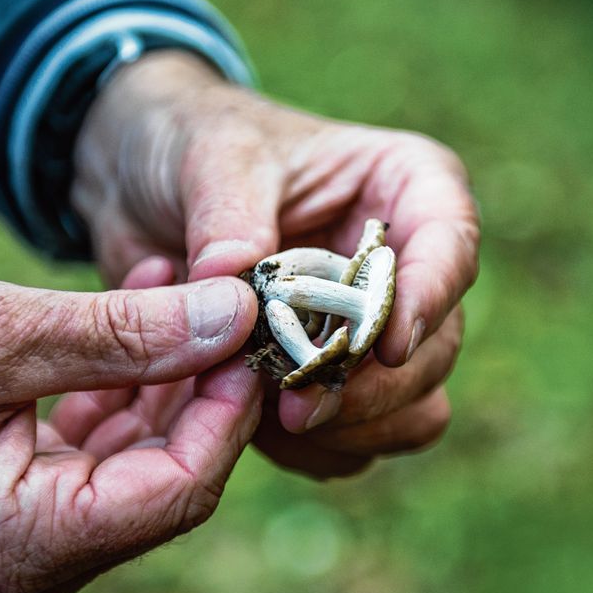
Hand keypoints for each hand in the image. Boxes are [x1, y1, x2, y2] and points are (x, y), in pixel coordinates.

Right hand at [0, 267, 258, 592]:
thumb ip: (121, 335)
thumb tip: (235, 319)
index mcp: (22, 544)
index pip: (179, 491)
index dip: (229, 409)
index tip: (254, 328)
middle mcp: (32, 566)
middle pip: (168, 479)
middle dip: (205, 386)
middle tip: (234, 298)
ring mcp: (27, 544)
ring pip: (141, 461)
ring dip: (169, 373)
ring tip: (189, 284)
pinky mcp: (21, 508)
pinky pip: (101, 451)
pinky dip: (125, 384)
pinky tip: (143, 310)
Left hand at [73, 51, 478, 476]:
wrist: (141, 189)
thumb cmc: (194, 143)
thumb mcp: (209, 155)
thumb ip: (228, 214)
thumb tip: (234, 278)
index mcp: (404, 186)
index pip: (451, 242)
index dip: (429, 298)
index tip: (385, 346)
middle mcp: (406, 264)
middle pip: (437, 344)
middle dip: (374, 386)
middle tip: (300, 407)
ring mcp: (375, 330)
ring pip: (413, 406)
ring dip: (353, 427)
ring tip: (275, 421)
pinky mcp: (337, 381)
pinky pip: (358, 441)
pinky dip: (316, 449)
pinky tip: (256, 432)